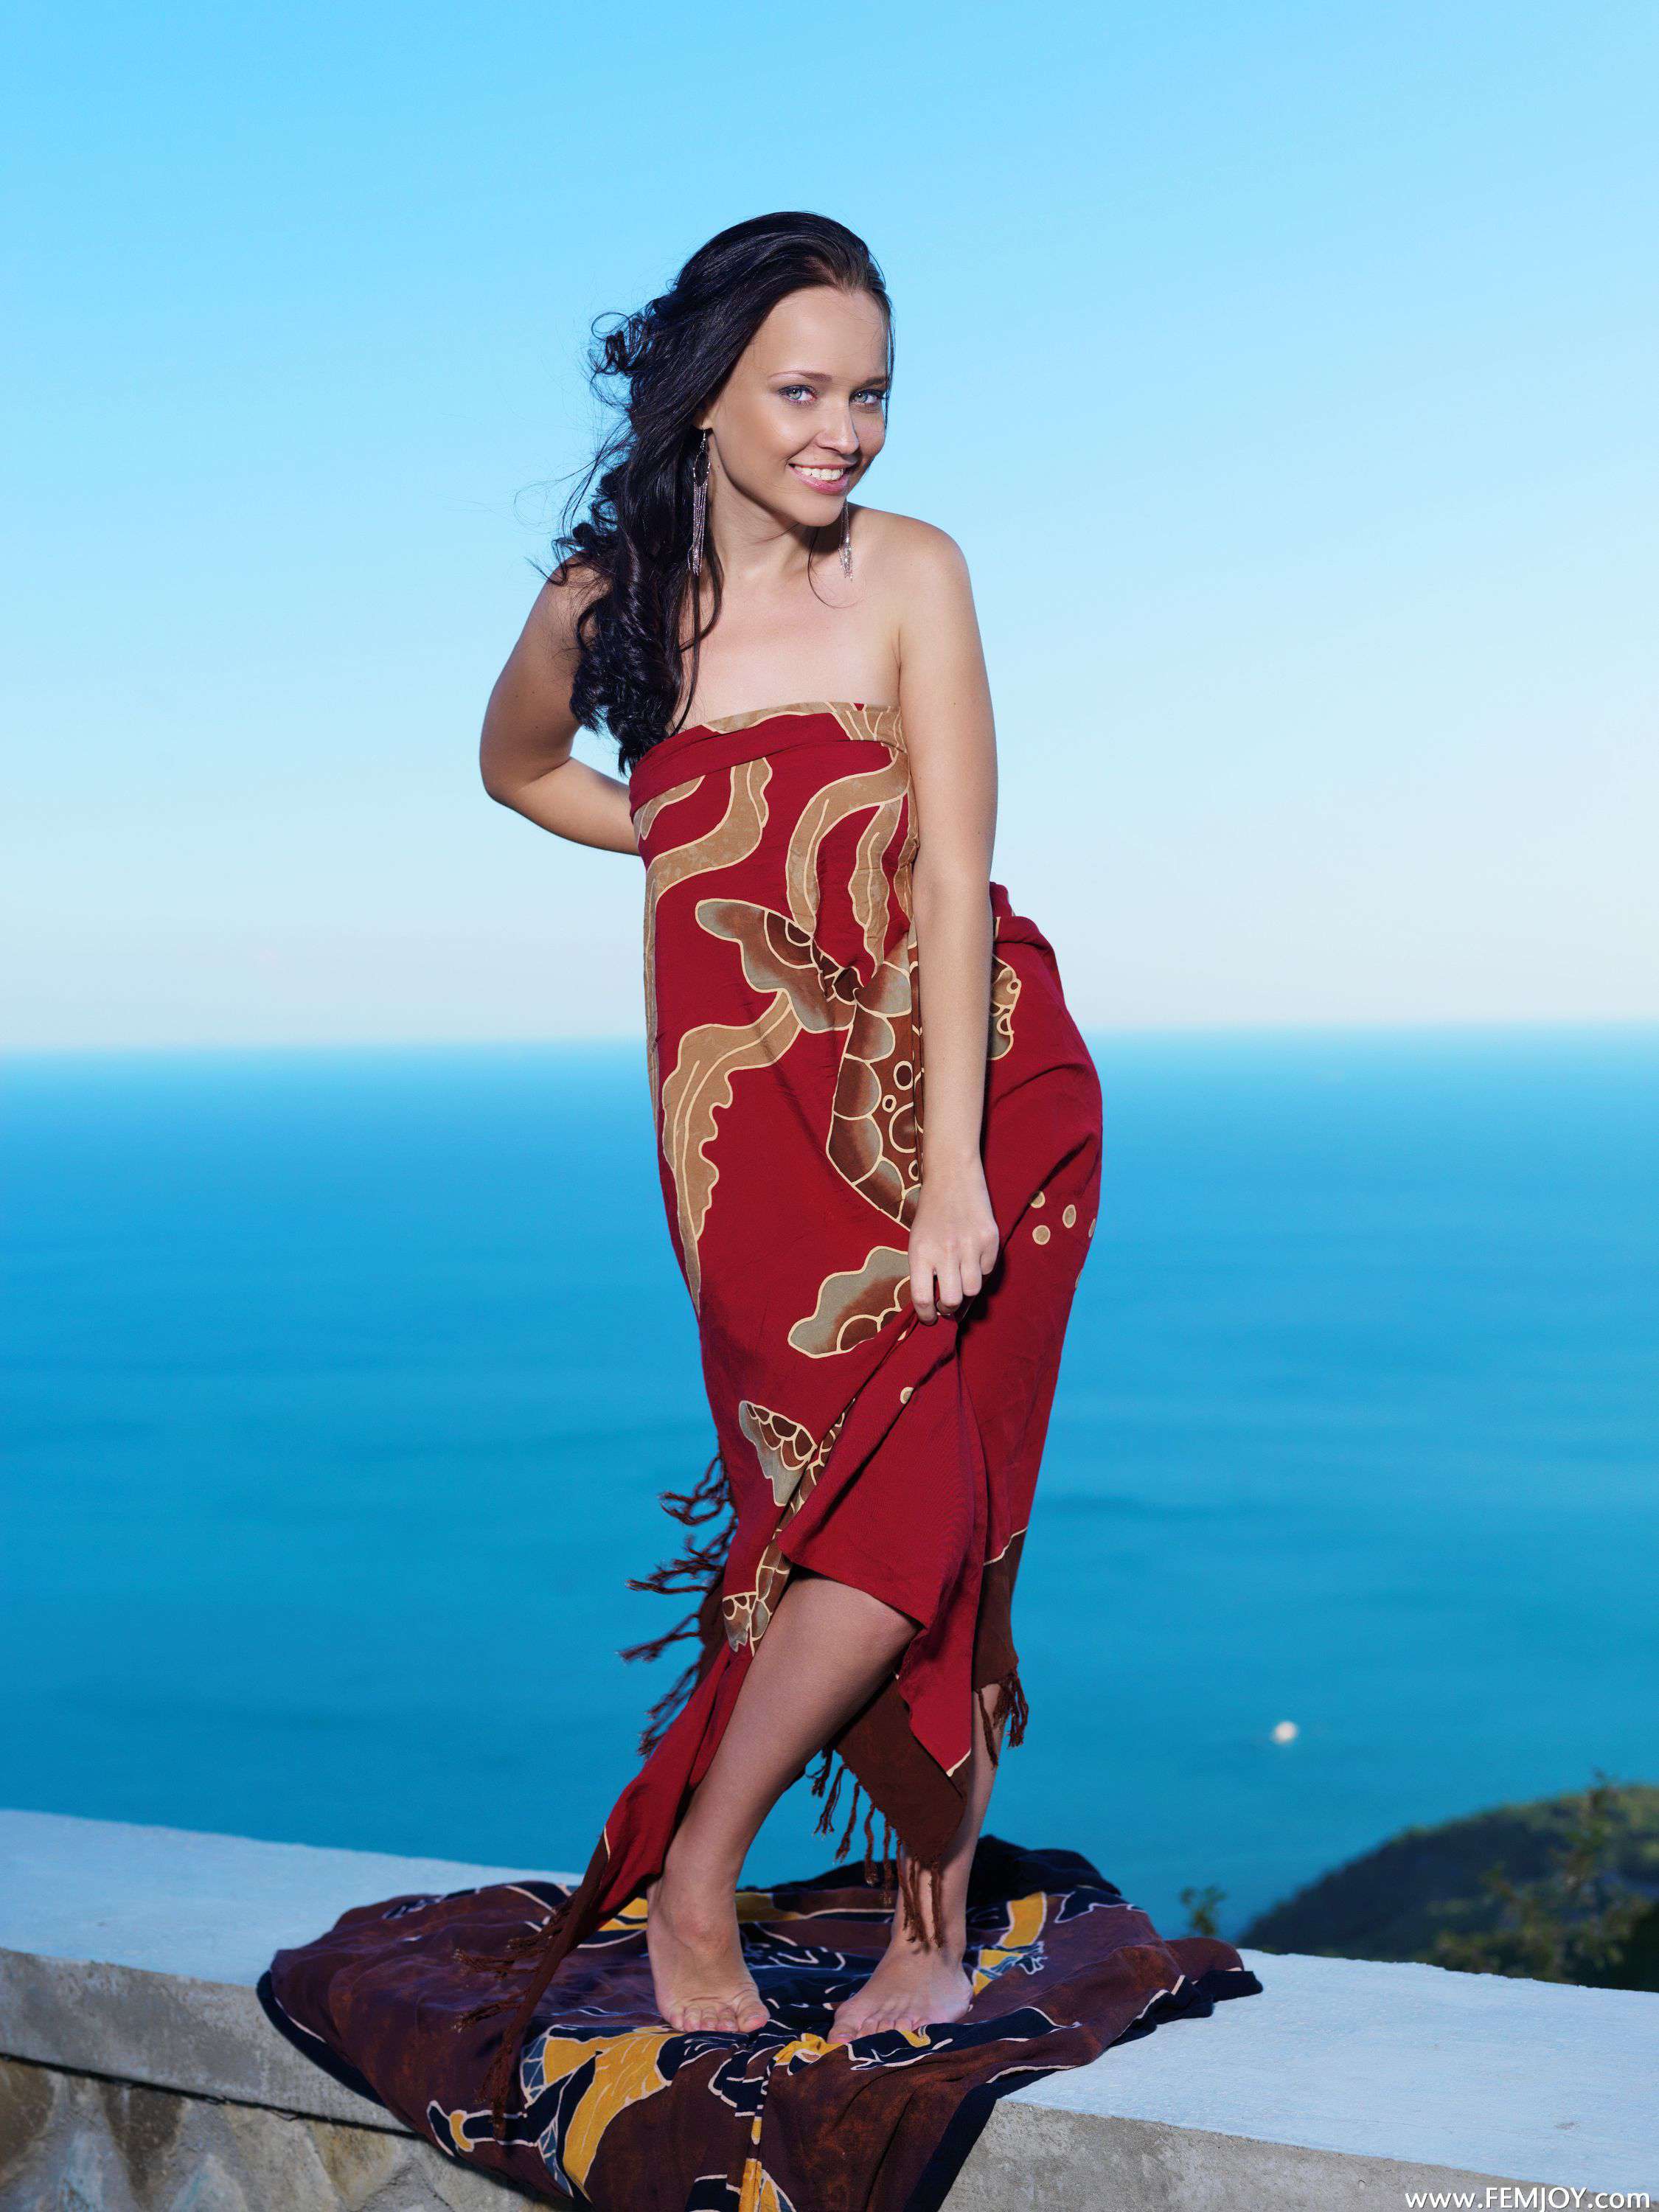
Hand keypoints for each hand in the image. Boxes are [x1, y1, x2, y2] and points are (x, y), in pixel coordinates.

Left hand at [908, 1159, 999, 1324]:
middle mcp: (946, 1251)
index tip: (930, 1318)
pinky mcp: (991, 1240)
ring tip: (960, 1282)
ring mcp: (971, 1245)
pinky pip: (987, 1271)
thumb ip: (925, 1271)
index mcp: (921, 1252)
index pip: (922, 1298)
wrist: (953, 1177)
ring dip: (966, 1292)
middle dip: (948, 1308)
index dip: (926, 1315)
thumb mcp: (917, 1241)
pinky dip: (980, 1271)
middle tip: (947, 1306)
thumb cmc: (931, 1214)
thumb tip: (936, 1304)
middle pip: (951, 1300)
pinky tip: (973, 1259)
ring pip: (973, 1290)